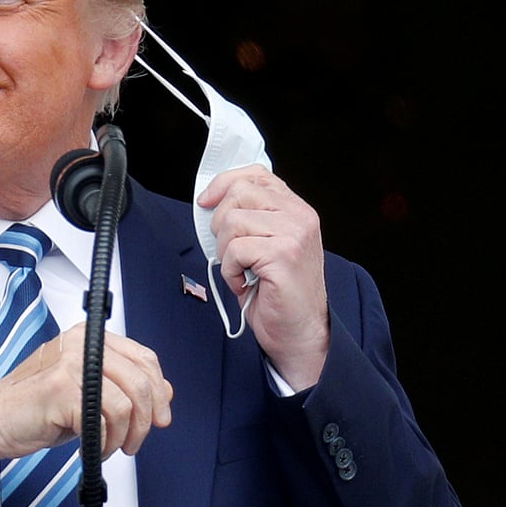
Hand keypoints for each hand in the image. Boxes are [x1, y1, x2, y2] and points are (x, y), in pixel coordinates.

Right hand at [0, 323, 171, 478]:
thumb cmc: (36, 407)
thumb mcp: (88, 391)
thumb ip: (123, 386)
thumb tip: (164, 392)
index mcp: (87, 338)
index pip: (143, 357)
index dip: (158, 390)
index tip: (160, 416)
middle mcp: (79, 344)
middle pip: (140, 380)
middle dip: (146, 420)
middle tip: (135, 440)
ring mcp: (70, 364)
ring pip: (127, 403)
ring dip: (124, 435)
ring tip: (109, 446)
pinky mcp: (61, 389)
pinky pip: (105, 420)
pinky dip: (103, 442)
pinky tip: (91, 447)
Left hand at [198, 164, 329, 389]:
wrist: (299, 331)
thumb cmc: (276, 290)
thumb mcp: (263, 243)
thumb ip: (249, 216)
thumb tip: (210, 200)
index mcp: (295, 208)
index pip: (254, 175)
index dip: (223, 184)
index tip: (206, 202)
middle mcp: (300, 215)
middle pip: (237, 194)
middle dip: (220, 225)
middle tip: (231, 253)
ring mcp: (295, 233)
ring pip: (232, 222)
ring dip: (225, 252)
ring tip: (242, 271)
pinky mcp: (284, 254)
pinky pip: (235, 250)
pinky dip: (230, 271)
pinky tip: (245, 283)